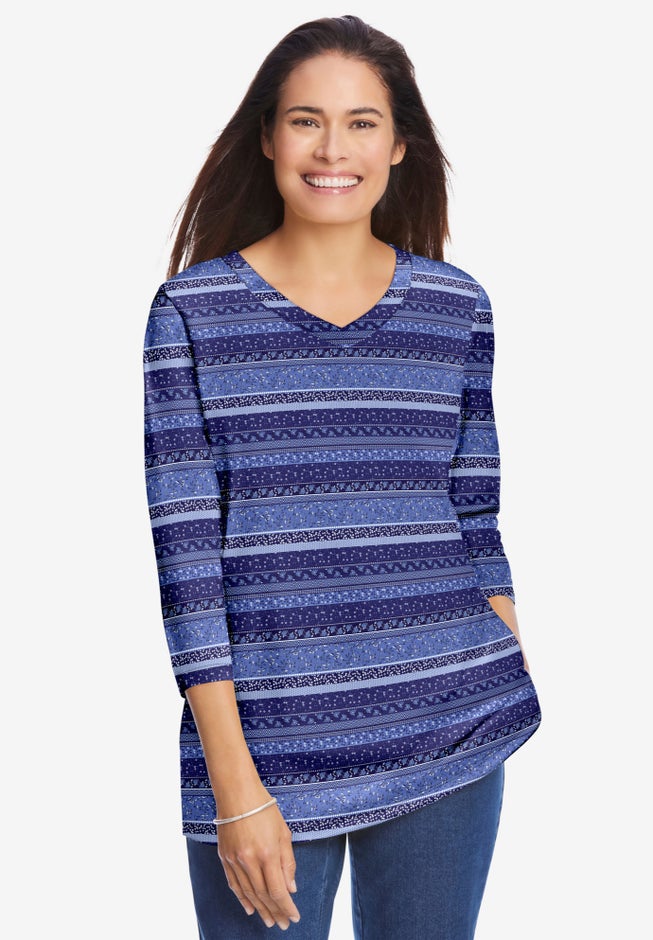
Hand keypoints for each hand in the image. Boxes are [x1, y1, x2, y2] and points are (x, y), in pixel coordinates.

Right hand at [217, 801, 300, 929]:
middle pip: (263, 895)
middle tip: (282, 925)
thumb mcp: (283, 832)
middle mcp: (250, 860)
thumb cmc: (264, 809)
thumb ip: (288, 862)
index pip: (278, 890)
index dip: (287, 907)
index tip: (294, 917)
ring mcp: (235, 860)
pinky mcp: (224, 858)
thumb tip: (291, 889)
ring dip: (260, 910)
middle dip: (275, 912)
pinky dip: (242, 899)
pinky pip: (234, 885)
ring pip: (248, 894)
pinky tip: (250, 909)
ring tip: (269, 922)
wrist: (237, 793)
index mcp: (268, 853)